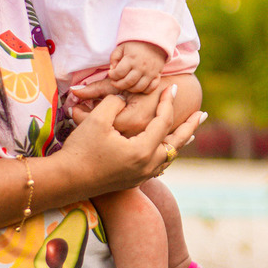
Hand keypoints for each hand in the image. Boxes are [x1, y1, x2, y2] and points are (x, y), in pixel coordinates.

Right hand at [57, 85, 202, 195]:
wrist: (66, 180)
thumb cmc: (81, 149)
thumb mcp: (98, 119)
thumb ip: (116, 102)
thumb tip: (124, 96)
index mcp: (143, 150)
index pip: (163, 121)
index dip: (168, 102)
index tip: (171, 87)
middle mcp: (147, 166)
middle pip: (176, 143)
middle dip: (190, 126)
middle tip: (202, 113)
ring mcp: (141, 176)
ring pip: (169, 157)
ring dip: (180, 142)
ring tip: (190, 132)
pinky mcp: (133, 181)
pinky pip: (158, 166)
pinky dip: (166, 155)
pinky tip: (166, 151)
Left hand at [108, 41, 165, 93]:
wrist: (154, 41)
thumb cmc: (136, 44)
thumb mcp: (122, 47)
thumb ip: (114, 58)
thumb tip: (112, 70)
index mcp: (131, 59)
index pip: (118, 73)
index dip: (112, 75)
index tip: (111, 73)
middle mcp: (141, 67)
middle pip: (127, 83)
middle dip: (118, 84)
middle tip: (115, 82)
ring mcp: (150, 72)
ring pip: (138, 88)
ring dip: (129, 89)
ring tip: (125, 84)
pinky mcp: (157, 75)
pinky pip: (151, 88)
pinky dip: (144, 90)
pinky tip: (137, 86)